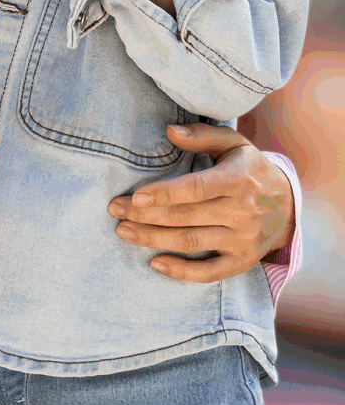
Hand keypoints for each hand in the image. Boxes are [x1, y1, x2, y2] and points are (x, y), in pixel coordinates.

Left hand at [107, 124, 294, 281]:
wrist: (289, 205)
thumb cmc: (249, 170)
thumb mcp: (234, 145)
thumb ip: (202, 136)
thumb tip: (169, 131)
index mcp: (238, 180)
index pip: (197, 188)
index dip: (164, 193)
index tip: (135, 197)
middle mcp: (242, 211)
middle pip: (186, 216)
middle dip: (145, 215)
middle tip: (115, 210)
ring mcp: (243, 239)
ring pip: (191, 242)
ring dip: (153, 239)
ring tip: (123, 231)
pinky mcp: (243, 261)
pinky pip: (210, 272)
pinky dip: (181, 272)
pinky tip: (155, 263)